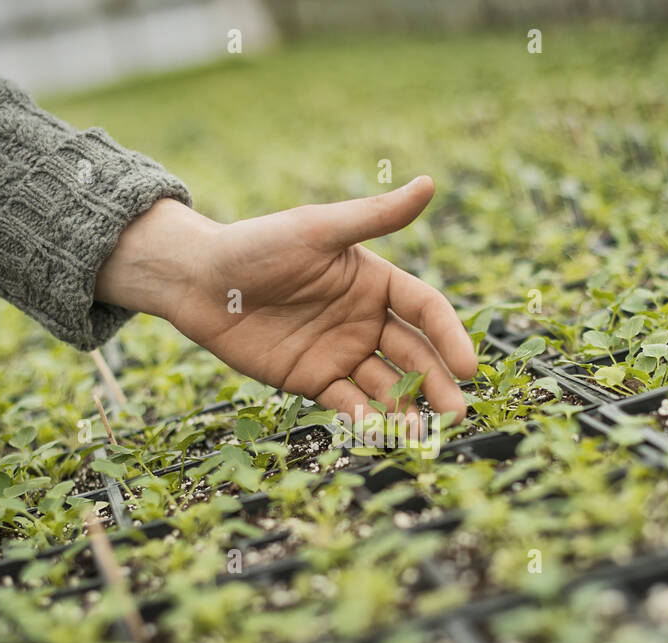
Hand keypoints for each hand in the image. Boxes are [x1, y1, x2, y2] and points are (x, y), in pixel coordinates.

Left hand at [94, 175, 476, 421]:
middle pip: (415, 357)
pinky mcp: (313, 380)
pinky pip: (348, 404)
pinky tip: (376, 432)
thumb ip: (375, 217)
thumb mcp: (318, 230)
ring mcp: (342, 353)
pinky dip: (365, 419)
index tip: (469, 366)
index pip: (427, 311)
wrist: (199, 281)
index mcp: (376, 282)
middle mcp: (366, 320)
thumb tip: (429, 184)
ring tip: (420, 434)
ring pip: (387, 387)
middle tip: (456, 413)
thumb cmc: (257, 245)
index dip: (450, 337)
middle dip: (438, 385)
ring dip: (407, 410)